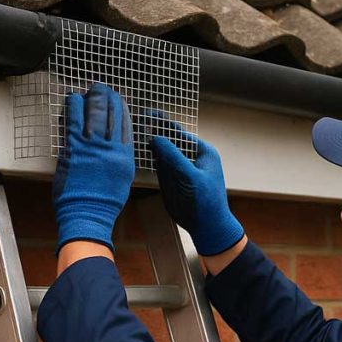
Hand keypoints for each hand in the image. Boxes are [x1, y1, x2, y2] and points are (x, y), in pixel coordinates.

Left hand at [53, 83, 134, 252]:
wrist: (87, 214)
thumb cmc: (102, 202)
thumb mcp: (121, 178)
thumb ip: (119, 159)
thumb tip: (114, 144)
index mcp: (125, 157)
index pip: (125, 125)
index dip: (121, 109)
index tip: (119, 98)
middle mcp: (111, 149)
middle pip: (111, 116)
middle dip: (108, 98)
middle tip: (103, 88)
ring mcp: (92, 148)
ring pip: (94, 114)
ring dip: (91, 98)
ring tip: (89, 89)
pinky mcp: (74, 149)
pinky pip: (74, 122)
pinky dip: (73, 108)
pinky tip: (73, 98)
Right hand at [149, 116, 244, 255]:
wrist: (207, 227)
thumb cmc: (206, 202)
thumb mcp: (190, 177)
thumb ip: (173, 157)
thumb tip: (156, 138)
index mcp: (203, 152)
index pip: (179, 133)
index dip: (162, 123)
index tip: (147, 114)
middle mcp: (192, 157)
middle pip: (170, 141)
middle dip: (154, 131)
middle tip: (136, 121)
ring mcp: (182, 169)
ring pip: (163, 153)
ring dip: (150, 144)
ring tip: (134, 132)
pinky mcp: (174, 180)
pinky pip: (160, 166)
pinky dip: (151, 159)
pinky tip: (139, 152)